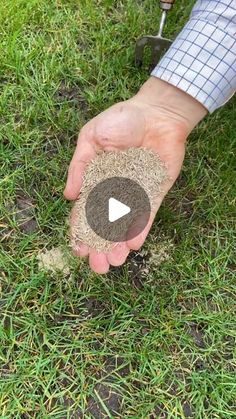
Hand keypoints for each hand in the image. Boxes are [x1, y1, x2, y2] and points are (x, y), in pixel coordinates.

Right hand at [64, 77, 206, 273]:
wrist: (156, 113)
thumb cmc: (121, 120)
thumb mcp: (91, 138)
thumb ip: (79, 166)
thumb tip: (68, 195)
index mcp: (96, 181)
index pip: (86, 211)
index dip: (81, 231)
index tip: (78, 250)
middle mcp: (115, 191)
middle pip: (106, 225)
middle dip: (101, 246)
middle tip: (99, 266)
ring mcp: (136, 194)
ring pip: (126, 224)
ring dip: (120, 244)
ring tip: (115, 261)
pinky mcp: (155, 192)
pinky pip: (148, 213)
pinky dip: (141, 228)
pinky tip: (134, 243)